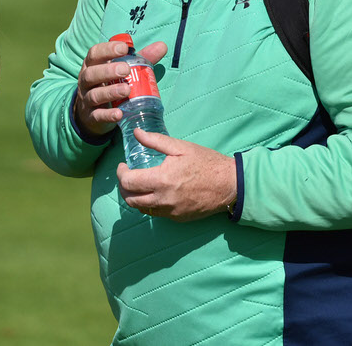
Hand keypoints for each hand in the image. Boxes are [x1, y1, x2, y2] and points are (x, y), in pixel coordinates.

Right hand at [74, 40, 167, 137]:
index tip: (123, 48)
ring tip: (126, 90)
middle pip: (91, 73)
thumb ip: (141, 58)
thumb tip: (162, 46)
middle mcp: (86, 81)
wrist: (93, 113)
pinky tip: (119, 113)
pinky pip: (97, 115)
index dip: (107, 49)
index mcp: (93, 65)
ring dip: (110, 92)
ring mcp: (87, 99)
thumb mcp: (122, 70)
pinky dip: (107, 115)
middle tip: (126, 69)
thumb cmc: (110, 84)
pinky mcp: (91, 116)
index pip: (95, 53)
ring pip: (94, 95)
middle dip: (108, 71)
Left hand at [116, 130, 236, 221]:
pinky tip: (155, 193)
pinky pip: (157, 214)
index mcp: (162, 180)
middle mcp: (163, 199)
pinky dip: (150, 204)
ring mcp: (171, 212)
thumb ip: (155, 140)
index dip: (120, 173)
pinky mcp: (178, 218)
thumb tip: (136, 133)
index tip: (123, 166)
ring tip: (138, 185)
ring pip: (142, 209)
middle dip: (124, 187)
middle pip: (130, 199)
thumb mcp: (180, 147)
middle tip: (127, 176)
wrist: (230, 184)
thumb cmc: (206, 162)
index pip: (128, 182)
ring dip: (135, 197)